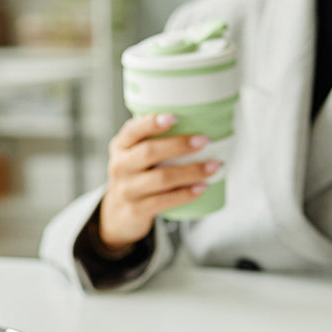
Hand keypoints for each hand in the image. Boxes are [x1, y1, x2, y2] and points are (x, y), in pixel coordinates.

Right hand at [97, 113, 220, 250]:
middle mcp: (120, 166)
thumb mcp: (135, 156)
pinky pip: (164, 201)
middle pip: (149, 152)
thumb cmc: (135, 177)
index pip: (132, 130)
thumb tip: (199, 125)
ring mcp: (127, 189)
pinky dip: (186, 193)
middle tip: (204, 141)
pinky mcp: (137, 209)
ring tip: (213, 166)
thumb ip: (154, 140)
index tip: (175, 117)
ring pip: (161, 178)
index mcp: (121, 146)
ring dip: (191, 171)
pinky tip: (202, 187)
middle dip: (179, 145)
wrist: (118, 214)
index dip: (152, 123)